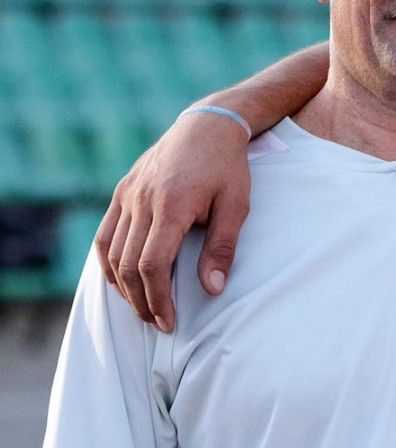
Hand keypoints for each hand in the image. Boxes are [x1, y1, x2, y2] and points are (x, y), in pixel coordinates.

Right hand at [95, 112, 251, 330]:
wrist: (207, 126)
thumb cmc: (228, 167)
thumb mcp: (237, 205)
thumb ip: (222, 247)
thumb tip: (213, 289)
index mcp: (172, 205)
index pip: (152, 265)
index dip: (157, 299)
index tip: (169, 321)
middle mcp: (142, 201)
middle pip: (127, 265)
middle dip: (141, 300)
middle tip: (157, 322)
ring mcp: (127, 195)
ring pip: (111, 253)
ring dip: (122, 287)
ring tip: (142, 307)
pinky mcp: (122, 191)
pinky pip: (105, 234)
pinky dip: (108, 262)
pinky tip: (121, 281)